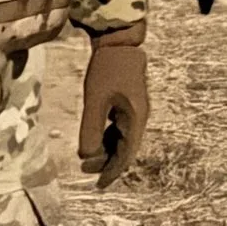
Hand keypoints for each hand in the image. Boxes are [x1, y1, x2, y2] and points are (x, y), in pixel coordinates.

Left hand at [79, 27, 148, 185]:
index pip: (125, 154)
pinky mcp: (128, 102)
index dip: (112, 170)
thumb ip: (91, 129)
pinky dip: (108, 137)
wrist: (120, 42)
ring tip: (88, 159)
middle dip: (107, 162)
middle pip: (125, 148)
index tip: (100, 184)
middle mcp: (139, 118)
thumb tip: (87, 156)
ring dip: (107, 150)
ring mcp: (135, 110)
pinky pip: (119, 127)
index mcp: (135, 119)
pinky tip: (96, 139)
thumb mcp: (95, 100)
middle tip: (87, 171)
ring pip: (122, 138)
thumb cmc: (107, 70)